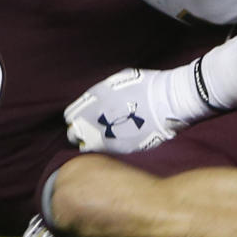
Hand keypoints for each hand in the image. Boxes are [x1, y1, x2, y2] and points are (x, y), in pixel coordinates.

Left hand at [63, 68, 186, 153]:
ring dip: (91, 142)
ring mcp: (107, 136)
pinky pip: (106, 151)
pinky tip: (116, 140)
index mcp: (90, 102)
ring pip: (87, 146)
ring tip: (103, 136)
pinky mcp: (121, 148)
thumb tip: (90, 104)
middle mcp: (94, 121)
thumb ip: (96, 96)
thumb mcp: (112, 84)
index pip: (70, 116)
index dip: (76, 117)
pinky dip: (108, 147)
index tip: (81, 118)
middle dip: (80, 132)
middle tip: (88, 130)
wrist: (166, 100)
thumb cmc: (142, 86)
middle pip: (75, 134)